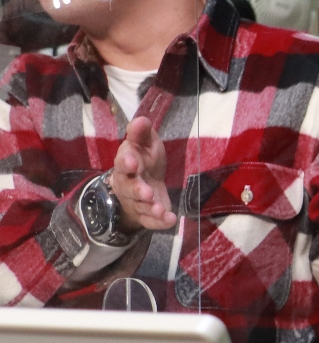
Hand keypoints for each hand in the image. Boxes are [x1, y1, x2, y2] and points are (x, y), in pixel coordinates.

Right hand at [110, 117, 176, 231]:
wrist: (144, 182)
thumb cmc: (145, 159)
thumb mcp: (145, 143)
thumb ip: (142, 133)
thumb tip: (141, 120)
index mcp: (126, 164)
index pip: (123, 163)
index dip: (127, 163)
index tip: (132, 161)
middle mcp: (128, 184)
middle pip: (130, 189)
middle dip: (138, 191)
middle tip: (147, 193)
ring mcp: (136, 202)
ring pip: (140, 207)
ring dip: (150, 208)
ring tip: (160, 209)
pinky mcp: (146, 215)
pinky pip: (150, 221)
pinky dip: (160, 222)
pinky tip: (171, 220)